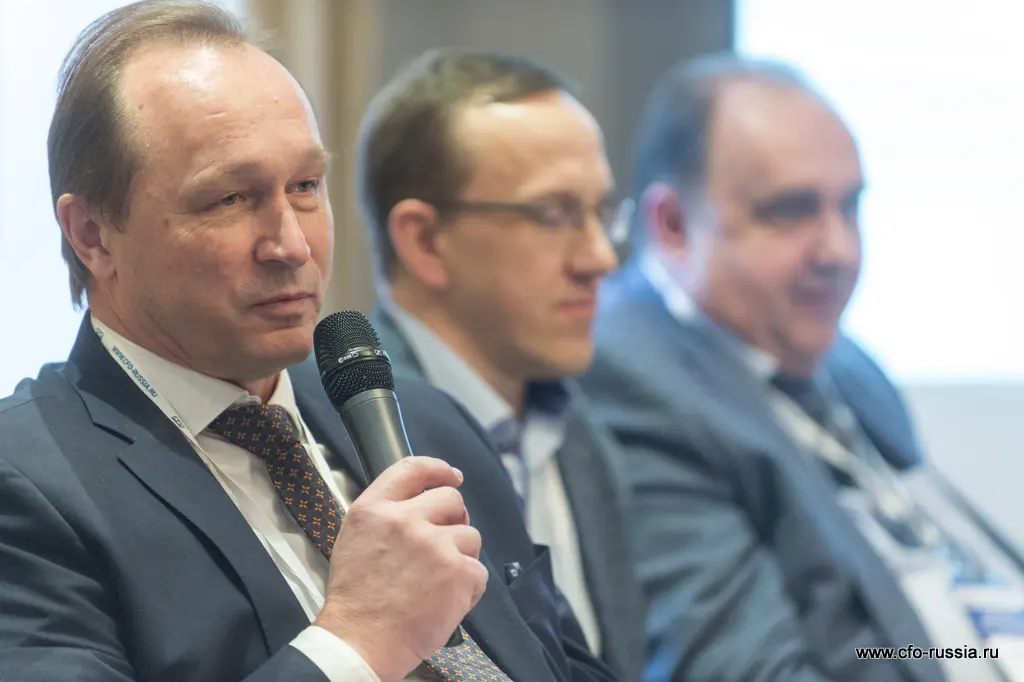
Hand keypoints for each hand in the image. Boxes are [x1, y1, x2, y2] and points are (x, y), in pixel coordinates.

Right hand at [314, 456, 486, 681]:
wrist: (360, 642)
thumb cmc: (356, 602)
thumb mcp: (354, 540)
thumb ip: (385, 516)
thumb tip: (422, 506)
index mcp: (375, 509)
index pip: (413, 468)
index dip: (438, 469)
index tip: (451, 475)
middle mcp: (405, 520)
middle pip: (451, 499)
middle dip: (453, 519)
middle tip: (443, 544)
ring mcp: (435, 545)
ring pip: (470, 535)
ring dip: (461, 556)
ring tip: (437, 582)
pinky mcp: (458, 571)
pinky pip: (478, 571)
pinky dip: (468, 587)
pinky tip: (445, 600)